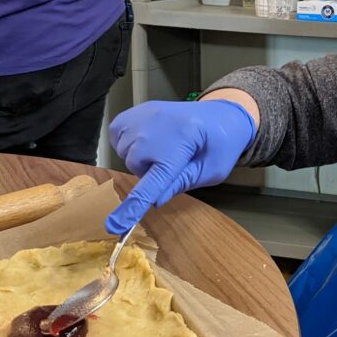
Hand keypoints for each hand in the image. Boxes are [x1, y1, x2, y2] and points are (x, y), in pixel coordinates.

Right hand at [105, 99, 256, 233]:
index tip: (115, 225)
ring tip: (165, 146)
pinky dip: (129, 143)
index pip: (153, 182)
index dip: (134, 206)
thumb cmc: (220, 145)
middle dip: (151, 171)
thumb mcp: (211, 171)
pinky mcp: (133, 110)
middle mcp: (156, 126)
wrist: (221, 114)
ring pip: (125, 152)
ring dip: (141, 156)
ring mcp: (143, 115)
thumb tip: (154, 200)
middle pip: (135, 166)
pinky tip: (149, 139)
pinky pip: (118, 137)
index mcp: (181, 144)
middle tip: (175, 160)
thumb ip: (182, 184)